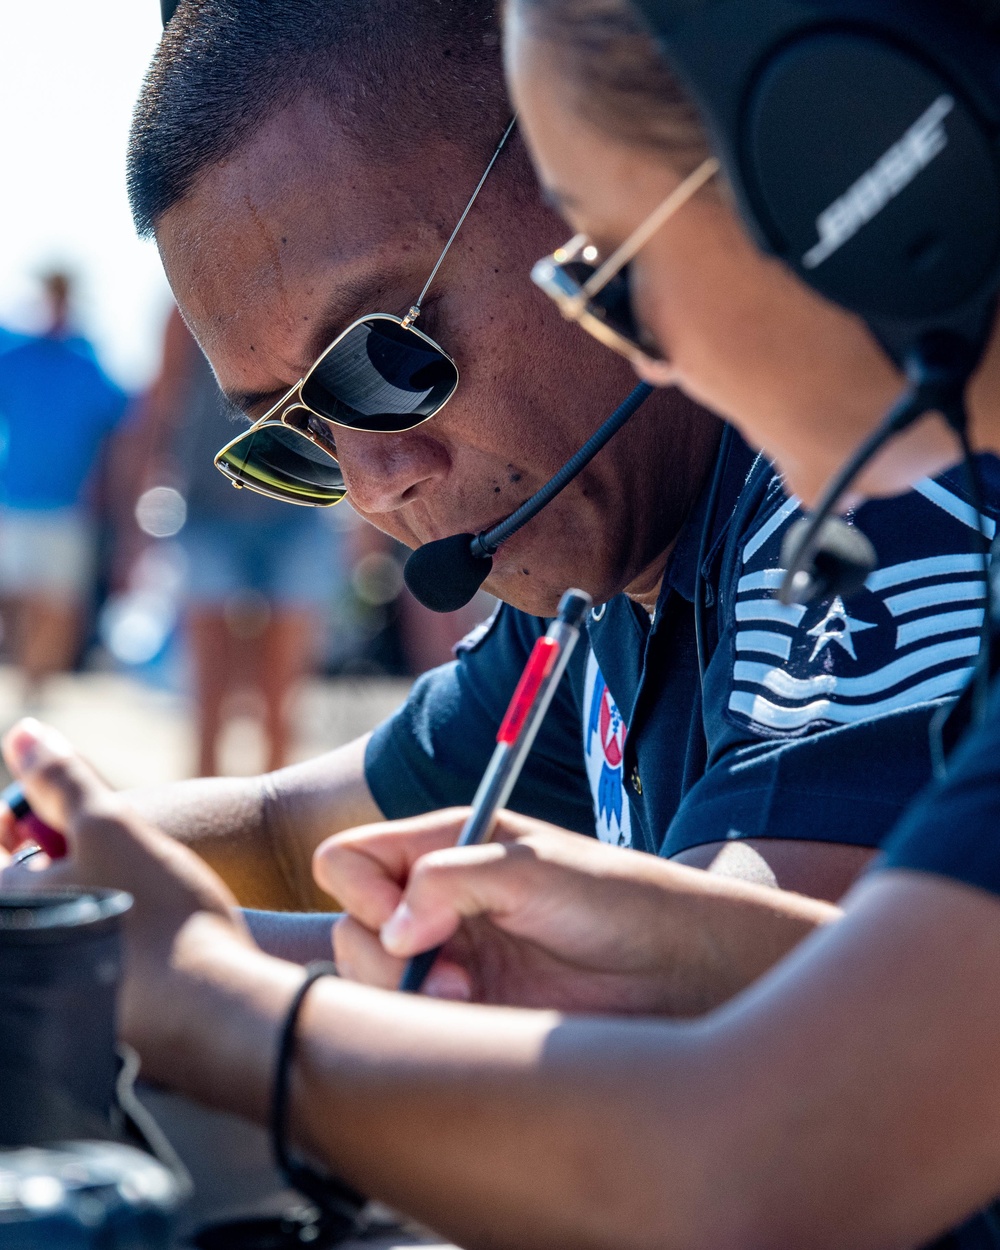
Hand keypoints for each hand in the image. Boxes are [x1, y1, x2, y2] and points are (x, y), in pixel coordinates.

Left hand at [0, 719, 255, 1062]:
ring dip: (85, 902)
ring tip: (137, 891)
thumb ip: (60, 777)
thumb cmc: (161, 911)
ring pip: (59, 929)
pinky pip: (83, 969)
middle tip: (111, 853)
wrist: (220, 1004)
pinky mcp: (88, 1030)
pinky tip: (149, 938)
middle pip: (28, 895)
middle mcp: (20, 961)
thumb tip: (23, 734)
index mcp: (8, 912)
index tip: (72, 816)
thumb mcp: (110, 824)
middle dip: (57, 865)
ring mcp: (48, 999)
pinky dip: (106, 946)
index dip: (33, 823)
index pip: (2, 853)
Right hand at [314, 808, 786, 1014]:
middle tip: (450, 970)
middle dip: (383, 954)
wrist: (676, 971)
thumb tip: (394, 931)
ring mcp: (448, 959)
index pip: (350, 859)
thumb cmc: (616, 901)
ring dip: (403, 993)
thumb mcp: (533, 869)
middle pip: (349, 926)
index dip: (361, 890)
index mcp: (446, 846)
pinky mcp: (465, 1011)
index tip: (405, 920)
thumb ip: (451, 878)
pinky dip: (424, 1025)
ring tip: (467, 993)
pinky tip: (476, 1018)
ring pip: (368, 980)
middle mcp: (436, 901)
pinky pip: (407, 1024)